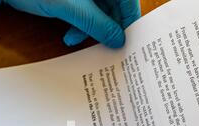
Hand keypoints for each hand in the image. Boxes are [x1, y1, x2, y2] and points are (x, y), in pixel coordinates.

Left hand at [4, 0, 140, 47]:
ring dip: (90, 29)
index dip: (129, 21)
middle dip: (106, 28)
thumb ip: (98, 24)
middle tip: (104, 47)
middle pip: (113, 7)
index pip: (128, 0)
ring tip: (75, 39)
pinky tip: (69, 34)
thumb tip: (119, 40)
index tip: (127, 42)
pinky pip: (85, 12)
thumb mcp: (72, 9)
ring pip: (99, 11)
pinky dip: (79, 25)